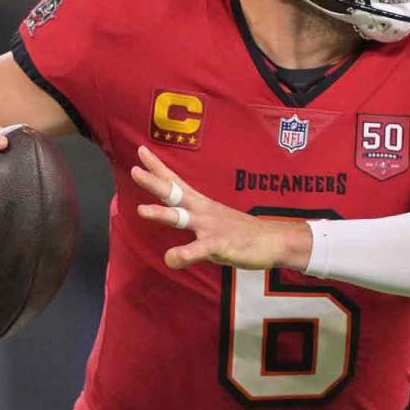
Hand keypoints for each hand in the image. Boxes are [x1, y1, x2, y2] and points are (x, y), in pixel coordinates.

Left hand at [130, 146, 311, 270]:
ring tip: (141, 210)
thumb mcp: (214, 222)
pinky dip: (184, 254)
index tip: (141, 151)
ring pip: (182, 219)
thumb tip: (175, 229)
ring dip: (162, 214)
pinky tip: (172, 257)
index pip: (176, 182)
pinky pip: (199, 250)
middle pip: (174, 193)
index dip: (158, 167)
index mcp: (201, 204)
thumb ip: (193, 223)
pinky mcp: (220, 245)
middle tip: (135, 170)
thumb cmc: (242, 232)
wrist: (275, 240)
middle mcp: (203, 211)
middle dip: (154, 182)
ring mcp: (211, 228)